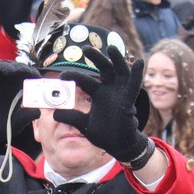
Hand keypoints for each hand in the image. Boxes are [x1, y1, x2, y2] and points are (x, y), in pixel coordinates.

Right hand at [0, 61, 39, 151]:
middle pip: (15, 69)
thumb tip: (38, 111)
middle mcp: (6, 83)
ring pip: (2, 66)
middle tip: (28, 72)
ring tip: (16, 70)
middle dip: (23, 69)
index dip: (32, 75)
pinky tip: (0, 70)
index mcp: (16, 90)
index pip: (25, 78)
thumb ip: (26, 117)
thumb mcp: (16, 123)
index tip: (38, 78)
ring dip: (10, 66)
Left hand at [55, 46, 153, 167]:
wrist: (117, 146)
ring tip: (112, 48)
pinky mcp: (128, 101)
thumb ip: (71, 118)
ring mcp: (120, 94)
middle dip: (96, 58)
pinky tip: (139, 62)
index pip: (84, 81)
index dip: (74, 76)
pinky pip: (134, 86)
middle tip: (86, 49)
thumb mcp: (84, 124)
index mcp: (98, 94)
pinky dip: (137, 74)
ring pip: (119, 72)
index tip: (61, 75)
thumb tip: (53, 114)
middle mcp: (109, 91)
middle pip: (104, 69)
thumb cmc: (104, 134)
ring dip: (117, 59)